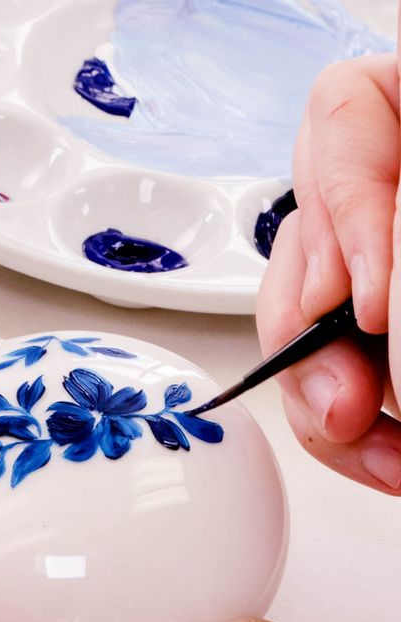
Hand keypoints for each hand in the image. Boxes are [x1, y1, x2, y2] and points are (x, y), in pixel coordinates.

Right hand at [256, 50, 400, 493]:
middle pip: (300, 236)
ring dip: (319, 391)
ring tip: (367, 441)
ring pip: (295, 318)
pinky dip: (333, 418)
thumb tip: (368, 316)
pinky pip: (317, 365)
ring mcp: (371, 268)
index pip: (347, 112)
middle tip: (353, 403)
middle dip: (311, 333)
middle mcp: (386, 197)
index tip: (374, 304)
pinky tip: (374, 449)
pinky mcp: (368, 332)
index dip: (344, 205)